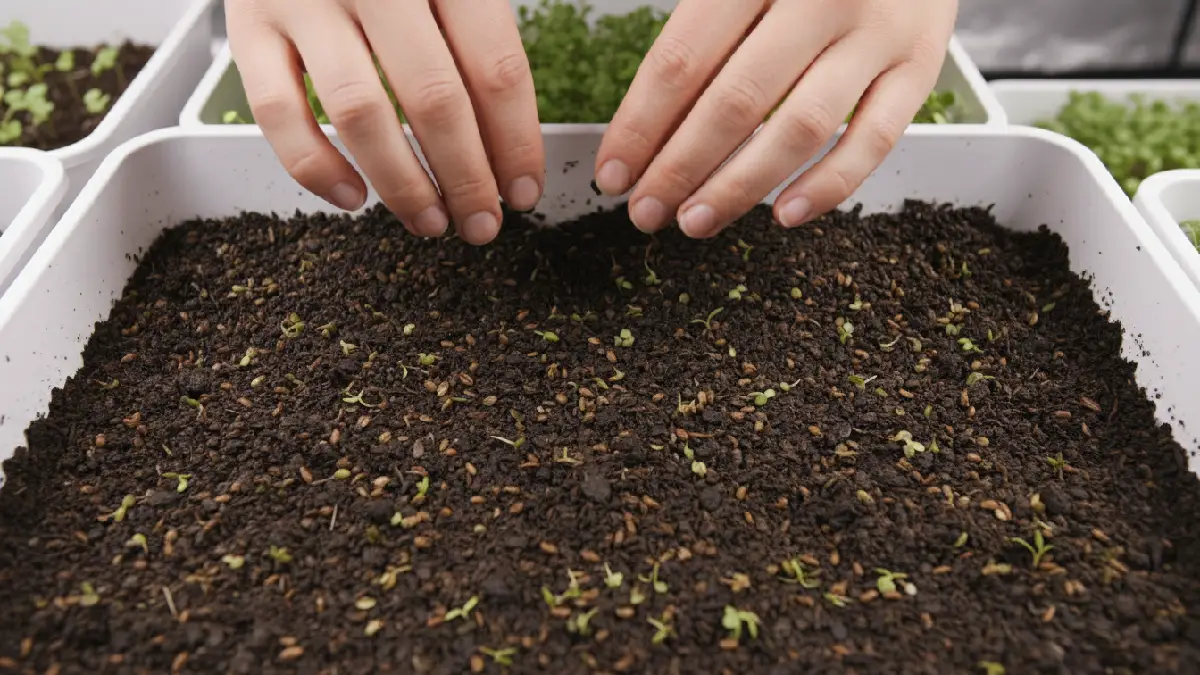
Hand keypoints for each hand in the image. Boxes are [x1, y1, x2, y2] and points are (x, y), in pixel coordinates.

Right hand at [225, 0, 544, 244]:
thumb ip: (481, 33)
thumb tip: (513, 140)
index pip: (495, 66)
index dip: (516, 142)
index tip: (524, 190)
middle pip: (434, 98)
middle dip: (468, 177)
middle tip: (483, 223)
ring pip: (360, 114)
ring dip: (403, 184)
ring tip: (431, 222)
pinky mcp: (247, 25)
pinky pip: (276, 113)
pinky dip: (316, 168)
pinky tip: (355, 198)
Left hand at [593, 0, 957, 237]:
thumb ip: (701, 24)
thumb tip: (644, 123)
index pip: (683, 59)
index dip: (640, 124)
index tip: (613, 172)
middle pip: (735, 101)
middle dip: (679, 167)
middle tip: (644, 211)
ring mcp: (878, 33)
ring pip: (800, 128)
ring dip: (740, 186)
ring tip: (695, 222)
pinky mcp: (921, 65)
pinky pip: (875, 139)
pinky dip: (830, 186)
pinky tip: (784, 215)